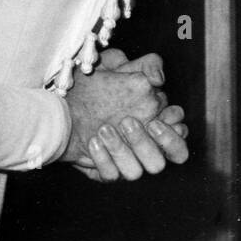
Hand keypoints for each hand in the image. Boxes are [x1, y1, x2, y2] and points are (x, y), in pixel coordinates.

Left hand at [62, 49, 186, 180]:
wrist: (62, 106)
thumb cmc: (96, 83)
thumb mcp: (120, 65)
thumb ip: (147, 65)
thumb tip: (159, 80)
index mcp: (155, 123)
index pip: (178, 137)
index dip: (172, 133)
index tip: (155, 119)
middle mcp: (143, 147)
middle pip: (160, 161)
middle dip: (146, 144)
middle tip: (128, 122)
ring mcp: (124, 161)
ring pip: (136, 172)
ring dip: (121, 151)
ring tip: (104, 129)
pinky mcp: (105, 171)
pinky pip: (110, 175)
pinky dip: (102, 160)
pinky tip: (93, 141)